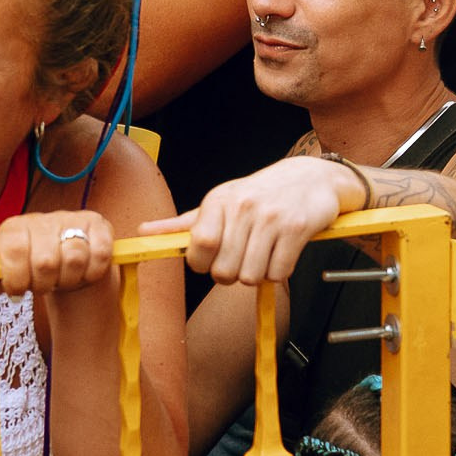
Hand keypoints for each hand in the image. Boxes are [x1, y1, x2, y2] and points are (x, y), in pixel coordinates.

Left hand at [0, 209, 114, 294]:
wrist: (68, 265)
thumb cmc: (33, 273)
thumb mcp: (7, 279)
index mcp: (13, 229)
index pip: (13, 251)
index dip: (17, 279)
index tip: (19, 291)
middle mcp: (41, 218)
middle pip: (45, 261)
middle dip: (45, 284)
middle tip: (44, 286)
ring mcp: (71, 218)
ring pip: (74, 259)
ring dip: (69, 280)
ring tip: (63, 279)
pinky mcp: (97, 224)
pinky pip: (99, 254)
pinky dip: (92, 273)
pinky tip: (84, 273)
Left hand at [139, 156, 359, 284]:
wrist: (312, 178)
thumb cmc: (259, 194)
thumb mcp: (221, 202)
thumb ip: (185, 223)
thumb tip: (143, 233)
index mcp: (219, 200)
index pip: (199, 248)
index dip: (204, 263)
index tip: (214, 258)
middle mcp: (243, 206)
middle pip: (224, 271)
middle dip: (232, 274)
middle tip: (243, 257)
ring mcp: (272, 218)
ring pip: (251, 277)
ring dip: (257, 274)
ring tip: (263, 254)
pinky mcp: (297, 229)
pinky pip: (279, 273)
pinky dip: (280, 271)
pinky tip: (282, 252)